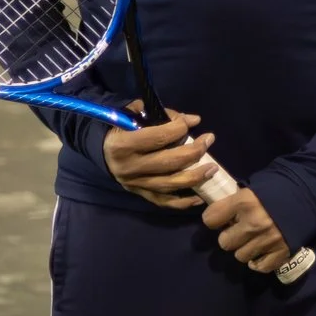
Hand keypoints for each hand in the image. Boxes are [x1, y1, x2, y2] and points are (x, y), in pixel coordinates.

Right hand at [101, 108, 217, 209]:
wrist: (102, 149)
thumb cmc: (123, 127)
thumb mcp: (136, 113)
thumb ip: (164, 115)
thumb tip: (194, 120)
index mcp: (123, 145)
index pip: (158, 137)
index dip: (179, 128)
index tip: (191, 123)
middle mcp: (128, 167)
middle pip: (168, 163)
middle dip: (194, 151)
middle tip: (210, 140)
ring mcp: (134, 184)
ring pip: (169, 184)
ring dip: (195, 177)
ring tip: (213, 168)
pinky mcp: (139, 193)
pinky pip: (164, 201)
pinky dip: (183, 202)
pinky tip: (200, 197)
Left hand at [200, 188, 293, 274]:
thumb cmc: (284, 184)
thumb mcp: (256, 186)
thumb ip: (238, 200)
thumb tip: (224, 213)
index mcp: (245, 202)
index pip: (210, 219)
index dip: (215, 219)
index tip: (222, 218)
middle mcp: (254, 223)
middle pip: (225, 242)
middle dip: (230, 236)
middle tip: (240, 230)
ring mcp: (268, 240)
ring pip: (240, 256)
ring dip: (245, 249)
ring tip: (255, 240)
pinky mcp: (282, 251)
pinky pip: (260, 266)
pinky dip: (259, 261)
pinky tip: (263, 252)